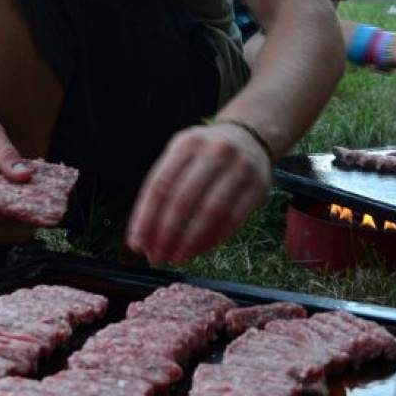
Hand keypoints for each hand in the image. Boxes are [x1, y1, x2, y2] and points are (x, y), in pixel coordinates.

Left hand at [125, 121, 271, 267]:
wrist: (250, 137)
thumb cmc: (204, 155)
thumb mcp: (181, 156)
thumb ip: (162, 189)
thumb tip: (143, 236)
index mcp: (186, 143)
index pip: (160, 185)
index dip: (146, 218)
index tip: (137, 244)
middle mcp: (214, 152)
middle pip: (183, 199)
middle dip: (165, 234)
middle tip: (155, 257)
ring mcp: (240, 168)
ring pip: (210, 212)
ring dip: (190, 241)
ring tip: (176, 258)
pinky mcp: (259, 187)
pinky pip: (233, 219)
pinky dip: (214, 238)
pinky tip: (200, 251)